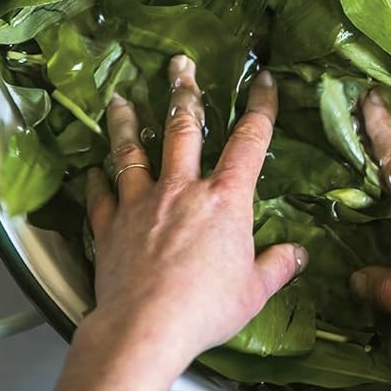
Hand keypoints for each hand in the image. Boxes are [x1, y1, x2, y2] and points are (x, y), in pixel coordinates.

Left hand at [12, 57, 304, 390]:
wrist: (146, 325)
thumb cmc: (206, 309)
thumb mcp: (254, 292)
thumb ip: (275, 267)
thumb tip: (297, 254)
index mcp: (225, 200)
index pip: (249, 143)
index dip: (260, 109)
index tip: (264, 82)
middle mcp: (181, 189)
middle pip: (184, 129)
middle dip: (184, 92)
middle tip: (179, 65)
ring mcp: (141, 203)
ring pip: (133, 152)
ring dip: (128, 124)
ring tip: (120, 100)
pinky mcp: (110, 224)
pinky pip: (102, 195)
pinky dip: (98, 181)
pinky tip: (92, 170)